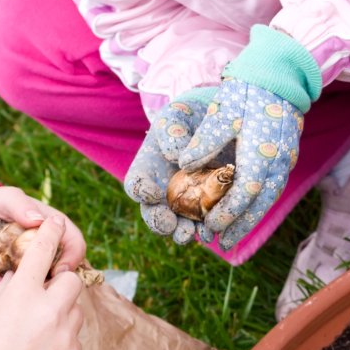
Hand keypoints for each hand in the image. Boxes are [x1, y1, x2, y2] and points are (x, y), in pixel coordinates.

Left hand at [0, 185, 85, 293]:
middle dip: (48, 282)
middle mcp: (43, 252)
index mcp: (50, 229)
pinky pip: (7, 292)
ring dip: (19, 288)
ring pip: (35, 287)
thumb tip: (40, 220)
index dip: (72, 258)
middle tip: (30, 284)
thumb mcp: (4, 199)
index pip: (74, 244)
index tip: (59, 269)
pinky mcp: (7, 280)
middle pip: (61, 273)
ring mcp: (25, 268)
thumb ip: (20, 205)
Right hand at [0, 216, 83, 349]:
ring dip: (62, 313)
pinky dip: (61, 341)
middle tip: (45, 295)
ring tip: (38, 332)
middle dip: (61, 283)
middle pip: (72, 280)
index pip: (43, 251)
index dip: (51, 233)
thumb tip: (19, 276)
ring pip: (75, 310)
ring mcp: (65, 335)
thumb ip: (5, 289)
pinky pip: (74, 339)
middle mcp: (49, 310)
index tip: (56, 225)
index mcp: (23, 294)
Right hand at [123, 94, 211, 242]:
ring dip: (183, 233)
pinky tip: (213, 230)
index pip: (135, 186)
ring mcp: (183, 204)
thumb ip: (172, 133)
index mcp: (146, 172)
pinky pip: (203, 224)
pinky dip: (207, 229)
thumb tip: (178, 159)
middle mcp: (161, 194)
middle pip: (153, 214)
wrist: (213, 123)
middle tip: (169, 223)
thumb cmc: (187, 117)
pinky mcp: (206, 208)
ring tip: (190, 234)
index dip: (140, 192)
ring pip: (178, 226)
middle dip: (159, 222)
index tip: (152, 192)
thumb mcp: (176, 115)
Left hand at [178, 76, 303, 248]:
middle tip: (223, 243)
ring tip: (233, 236)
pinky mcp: (285, 158)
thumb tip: (184, 163)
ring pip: (269, 198)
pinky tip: (246, 213)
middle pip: (260, 202)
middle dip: (241, 224)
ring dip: (251, 219)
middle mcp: (277, 160)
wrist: (279, 74)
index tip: (211, 225)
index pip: (244, 190)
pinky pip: (272, 188)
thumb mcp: (222, 109)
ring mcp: (285, 160)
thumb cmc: (246, 90)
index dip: (228, 211)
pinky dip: (259, 204)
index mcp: (260, 150)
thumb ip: (205, 138)